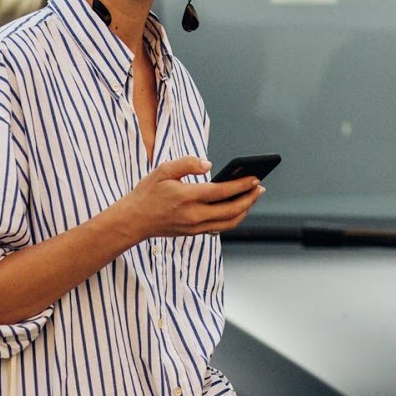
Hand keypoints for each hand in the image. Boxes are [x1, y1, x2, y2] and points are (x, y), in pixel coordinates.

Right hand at [120, 156, 262, 244]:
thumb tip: (209, 165)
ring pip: (228, 223)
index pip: (222, 192)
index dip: (241, 185)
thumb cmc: (148, 193)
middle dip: (249, 199)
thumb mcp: (163, 170)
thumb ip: (187, 163)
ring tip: (252, 198)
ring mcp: (194, 227)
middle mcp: (193, 215)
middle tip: (260, 188)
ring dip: (244, 210)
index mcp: (187, 197)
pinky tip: (237, 207)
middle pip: (231, 210)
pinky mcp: (194, 233)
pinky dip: (232, 218)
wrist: (134, 221)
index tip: (255, 178)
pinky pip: (220, 227)